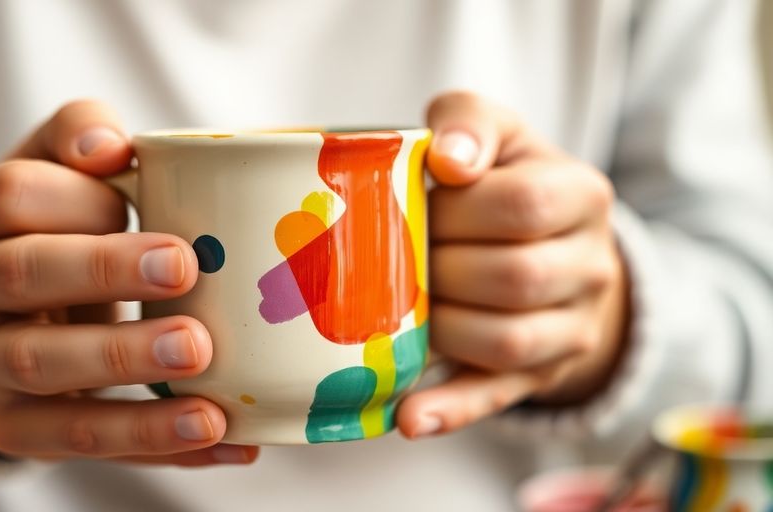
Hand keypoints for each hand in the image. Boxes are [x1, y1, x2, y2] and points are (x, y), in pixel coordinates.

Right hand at [0, 100, 257, 465]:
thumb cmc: (49, 234)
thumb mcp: (53, 175)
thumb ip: (78, 138)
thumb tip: (114, 144)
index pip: (10, 195)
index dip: (76, 195)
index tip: (135, 189)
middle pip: (20, 274)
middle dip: (103, 271)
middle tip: (183, 269)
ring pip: (41, 366)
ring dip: (125, 363)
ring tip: (202, 358)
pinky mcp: (9, 429)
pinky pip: (79, 439)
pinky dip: (155, 441)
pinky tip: (224, 434)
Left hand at [397, 92, 629, 437]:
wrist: (550, 245)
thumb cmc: (502, 182)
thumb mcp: (495, 134)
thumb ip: (469, 122)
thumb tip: (448, 159)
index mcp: (582, 195)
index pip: (521, 205)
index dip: (456, 208)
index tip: (418, 203)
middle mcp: (591, 266)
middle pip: (513, 277)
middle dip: (440, 268)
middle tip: (395, 257)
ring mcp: (571, 328)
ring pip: (506, 341)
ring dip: (440, 328)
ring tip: (397, 309)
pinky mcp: (538, 375)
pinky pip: (496, 397)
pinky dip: (450, 410)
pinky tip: (407, 418)